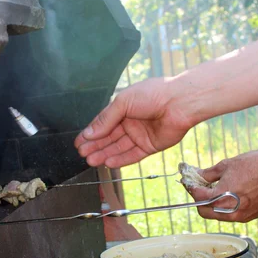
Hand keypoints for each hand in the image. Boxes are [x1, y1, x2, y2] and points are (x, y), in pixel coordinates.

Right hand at [75, 78, 192, 166]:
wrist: (179, 102)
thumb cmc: (153, 94)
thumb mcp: (123, 102)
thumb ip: (105, 120)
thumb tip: (88, 133)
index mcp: (124, 107)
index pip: (103, 123)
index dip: (90, 133)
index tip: (78, 143)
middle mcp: (131, 121)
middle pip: (109, 137)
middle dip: (95, 145)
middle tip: (82, 154)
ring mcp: (140, 135)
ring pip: (119, 147)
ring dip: (105, 154)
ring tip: (91, 161)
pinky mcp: (150, 146)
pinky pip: (133, 155)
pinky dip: (121, 159)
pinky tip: (108, 163)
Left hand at [185, 145, 257, 222]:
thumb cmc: (253, 164)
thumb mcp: (225, 166)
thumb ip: (207, 174)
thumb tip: (196, 176)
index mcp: (220, 198)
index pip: (198, 197)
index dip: (191, 189)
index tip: (189, 183)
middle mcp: (230, 211)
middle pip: (204, 212)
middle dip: (199, 201)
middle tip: (199, 189)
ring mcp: (241, 216)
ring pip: (218, 216)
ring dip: (212, 206)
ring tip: (214, 191)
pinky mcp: (250, 216)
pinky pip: (231, 216)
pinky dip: (226, 208)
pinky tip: (228, 195)